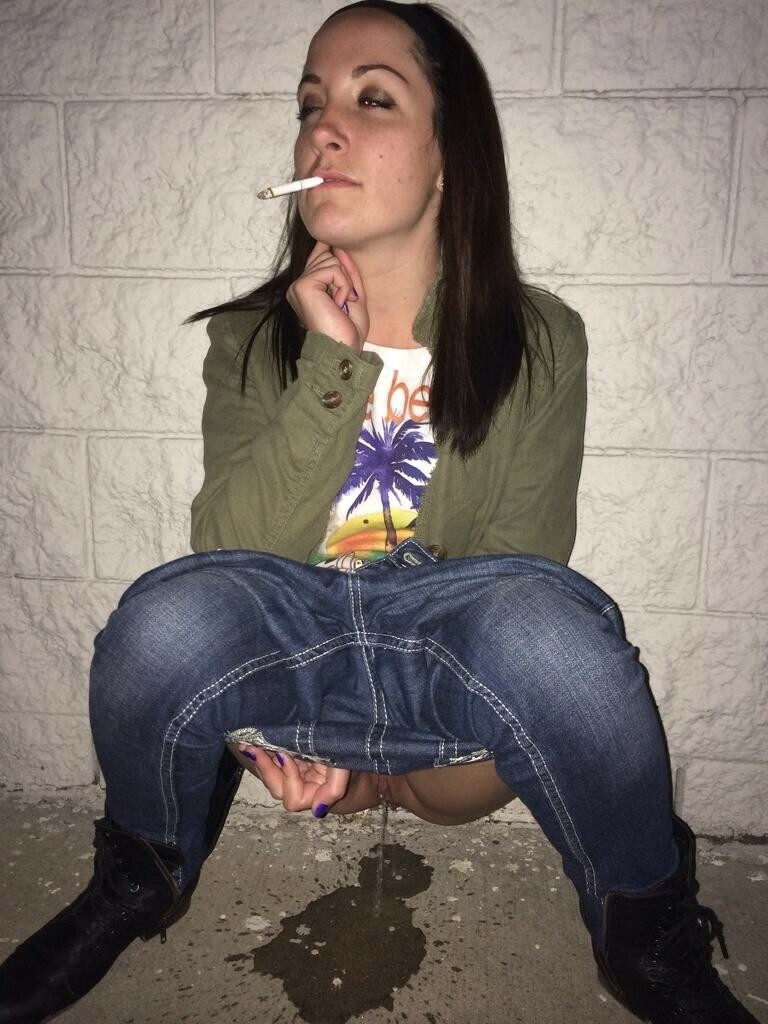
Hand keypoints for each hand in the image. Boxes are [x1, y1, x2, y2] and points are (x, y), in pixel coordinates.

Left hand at [229, 742, 350, 817]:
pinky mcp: (291, 761)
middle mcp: (303, 787)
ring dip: (261, 762)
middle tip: (254, 748)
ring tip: (249, 744)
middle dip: (266, 769)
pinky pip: (273, 763)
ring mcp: (296, 774)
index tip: (285, 755)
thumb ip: (334, 789)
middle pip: (277, 789)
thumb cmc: (354, 758)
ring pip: (271, 777)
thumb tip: (317, 810)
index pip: (294, 798)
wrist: (360, 743)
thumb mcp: (345, 768)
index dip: (289, 779)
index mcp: (315, 793)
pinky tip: (252, 742)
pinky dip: (264, 754)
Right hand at [286, 242, 368, 351]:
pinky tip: (339, 304)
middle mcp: (299, 285)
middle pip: (327, 254)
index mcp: (308, 287)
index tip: (347, 289)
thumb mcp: (352, 294)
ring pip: (331, 260)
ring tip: (342, 305)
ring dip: (346, 283)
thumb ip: (346, 271)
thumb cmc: (348, 331)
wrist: (342, 350)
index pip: (320, 254)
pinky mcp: (303, 286)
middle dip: (345, 275)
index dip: (339, 260)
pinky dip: (344, 286)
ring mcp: (299, 285)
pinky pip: (332, 270)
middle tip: (345, 302)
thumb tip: (340, 246)